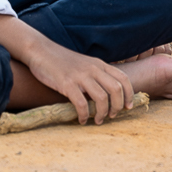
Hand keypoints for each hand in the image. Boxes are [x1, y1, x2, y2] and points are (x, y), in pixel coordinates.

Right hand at [0, 13, 133, 124]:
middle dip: (117, 107)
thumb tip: (107, 93)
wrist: (42, 51)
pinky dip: (83, 115)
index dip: (129, 94)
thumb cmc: (63, 61)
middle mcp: (93, 69)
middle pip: (116, 89)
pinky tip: (81, 120)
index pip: (123, 79)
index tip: (128, 107)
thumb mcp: (85, 64)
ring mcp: (80, 76)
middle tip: (112, 116)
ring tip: (97, 121)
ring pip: (101, 98)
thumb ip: (97, 74)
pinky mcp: (67, 83)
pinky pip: (81, 103)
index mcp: (100, 64)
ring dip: (102, 113)